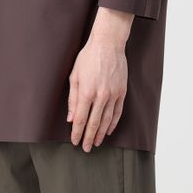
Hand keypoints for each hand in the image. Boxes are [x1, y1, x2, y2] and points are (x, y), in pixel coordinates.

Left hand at [67, 7, 132, 151]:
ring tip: (96, 143)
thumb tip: (71, 117)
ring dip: (100, 134)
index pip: (80, 119)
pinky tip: (108, 130)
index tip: (75, 141)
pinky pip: (117, 112)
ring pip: (106, 121)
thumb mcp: (74, 75)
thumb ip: (73, 98)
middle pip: (93, 123)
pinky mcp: (121, 92)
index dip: (77, 132)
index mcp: (86, 92)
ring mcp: (112, 95)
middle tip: (86, 148)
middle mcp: (100, 96)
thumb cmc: (88, 57)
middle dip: (88, 137)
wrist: (108, 44)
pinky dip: (113, 124)